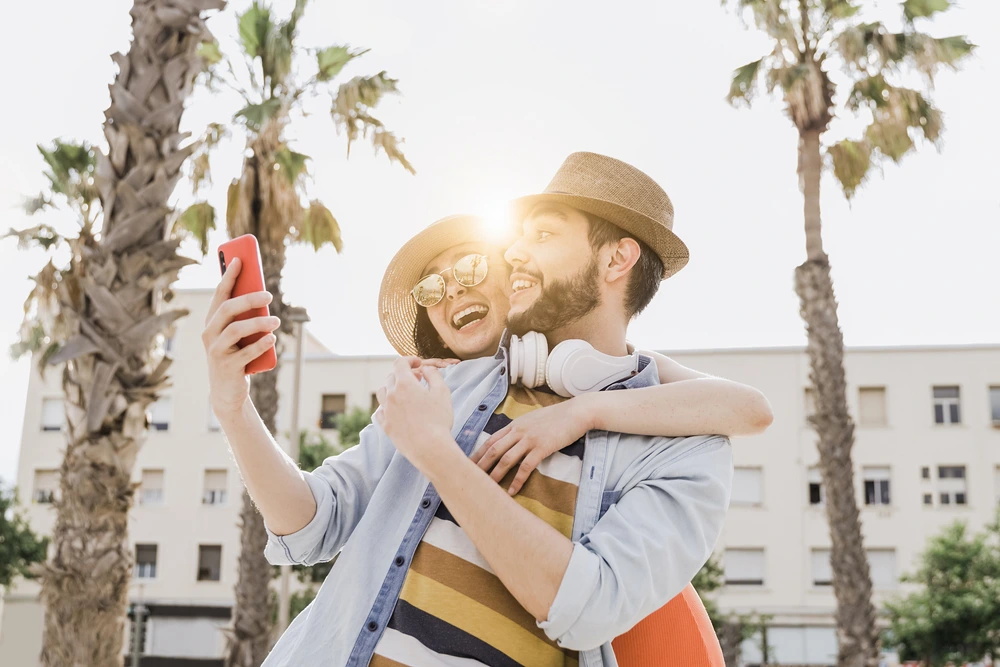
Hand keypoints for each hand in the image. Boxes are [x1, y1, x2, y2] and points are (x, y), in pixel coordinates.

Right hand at [201, 257, 280, 416]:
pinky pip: (245, 353)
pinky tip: (272, 338)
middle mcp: (209, 333)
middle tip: (269, 294)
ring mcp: (216, 350)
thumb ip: (246, 317)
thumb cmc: (237, 356)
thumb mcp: (240, 335)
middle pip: (227, 309)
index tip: (239, 259)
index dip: (228, 276)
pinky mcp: (227, 367)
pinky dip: (260, 344)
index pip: (219, 294)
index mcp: (212, 321)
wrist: (228, 391)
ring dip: (258, 323)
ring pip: (235, 330)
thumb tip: (263, 295)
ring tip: (275, 320)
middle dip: (248, 298)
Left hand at [375, 357, 454, 469]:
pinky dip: (387, 405)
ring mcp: (386, 410)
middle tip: (418, 380)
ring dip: (392, 389)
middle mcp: (391, 395)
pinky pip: (380, 410)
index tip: (418, 364)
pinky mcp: (385, 425)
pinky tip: (396, 409)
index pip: (400, 363)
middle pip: (392, 377)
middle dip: (404, 375)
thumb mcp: (442, 392)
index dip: (409, 360)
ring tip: (405, 394)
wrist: (429, 448)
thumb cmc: (438, 419)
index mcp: (405, 383)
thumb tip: (425, 369)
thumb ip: (433, 375)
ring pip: (382, 392)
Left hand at [472, 395, 593, 495]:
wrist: (576, 413)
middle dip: (480, 465)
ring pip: (506, 459)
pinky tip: (512, 491)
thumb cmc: (556, 417)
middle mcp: (518, 431)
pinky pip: (526, 466)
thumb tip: (510, 440)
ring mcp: (530, 439)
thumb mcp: (532, 419)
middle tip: (467, 478)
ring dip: (495, 474)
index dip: (477, 453)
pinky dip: (518, 480)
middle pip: (493, 450)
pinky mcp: (542, 448)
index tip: (466, 464)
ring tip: (486, 488)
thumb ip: (520, 429)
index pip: (490, 440)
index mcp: (515, 425)